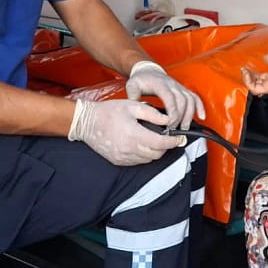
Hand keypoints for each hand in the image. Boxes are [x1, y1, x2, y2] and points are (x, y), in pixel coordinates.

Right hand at [69, 98, 185, 165]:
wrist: (87, 122)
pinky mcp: (118, 161)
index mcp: (134, 134)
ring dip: (155, 151)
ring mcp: (123, 157)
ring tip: (155, 139)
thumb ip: (152, 114)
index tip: (180, 138)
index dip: (173, 142)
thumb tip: (168, 121)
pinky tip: (142, 144)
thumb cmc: (109, 111)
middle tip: (168, 137)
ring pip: (148, 159)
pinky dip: (144, 155)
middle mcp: (129, 149)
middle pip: (157, 154)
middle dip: (166, 146)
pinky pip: (138, 161)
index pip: (161, 143)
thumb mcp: (133, 106)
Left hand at [125, 61, 204, 129]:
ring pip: (190, 100)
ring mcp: (180, 87)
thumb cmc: (141, 79)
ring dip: (190, 115)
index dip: (173, 112)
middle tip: (174, 131)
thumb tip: (135, 110)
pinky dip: (200, 107)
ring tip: (184, 128)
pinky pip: (195, 97)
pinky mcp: (184, 90)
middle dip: (180, 117)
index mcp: (160, 84)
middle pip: (182, 101)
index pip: (170, 98)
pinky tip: (201, 117)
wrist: (148, 70)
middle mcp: (173, 85)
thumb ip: (133, 97)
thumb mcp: (132, 86)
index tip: (169, 124)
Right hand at [241, 51, 267, 95]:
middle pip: (256, 83)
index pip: (261, 78)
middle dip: (248, 76)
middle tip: (244, 69)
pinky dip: (248, 82)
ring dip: (246, 79)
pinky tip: (247, 74)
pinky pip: (255, 88)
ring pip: (254, 87)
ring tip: (245, 71)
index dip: (252, 74)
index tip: (246, 68)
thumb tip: (265, 58)